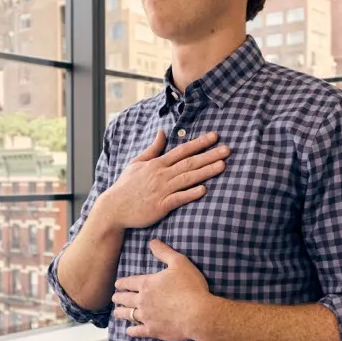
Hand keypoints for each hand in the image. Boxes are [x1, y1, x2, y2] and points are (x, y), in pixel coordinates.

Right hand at [97, 130, 228, 230]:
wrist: (114, 208)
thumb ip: (152, 149)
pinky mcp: (160, 206)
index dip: (199, 143)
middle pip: (189, 162)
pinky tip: (204, 189)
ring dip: (205, 171)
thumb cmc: (126, 186)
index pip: (182, 150)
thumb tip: (162, 132)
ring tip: (222, 165)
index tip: (215, 137)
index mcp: (157, 164)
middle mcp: (161, 174)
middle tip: (227, 149)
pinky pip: (178, 198)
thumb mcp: (136, 163)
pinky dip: (190, 193)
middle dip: (209, 155)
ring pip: (187, 178)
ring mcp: (161, 190)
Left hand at [111, 240, 214, 340]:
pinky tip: (129, 331)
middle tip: (114, 298)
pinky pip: (138, 331)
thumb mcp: (179, 263)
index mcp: (147, 284)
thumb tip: (153, 242)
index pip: (129, 283)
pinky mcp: (154, 330)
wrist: (198, 314)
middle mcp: (143, 301)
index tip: (116, 285)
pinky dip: (132, 331)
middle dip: (118, 298)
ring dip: (121, 313)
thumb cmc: (190, 287)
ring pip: (128, 315)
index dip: (122, 283)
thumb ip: (164, 252)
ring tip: (116, 313)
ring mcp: (147, 317)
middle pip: (125, 299)